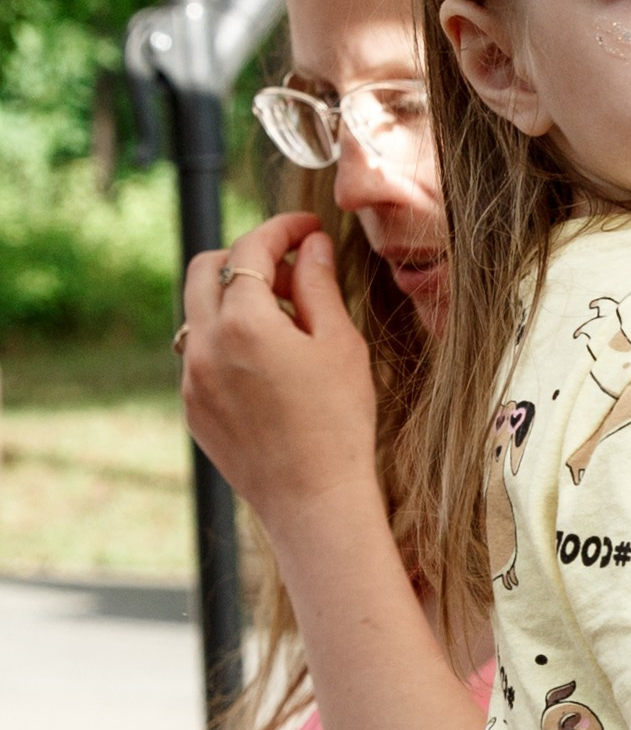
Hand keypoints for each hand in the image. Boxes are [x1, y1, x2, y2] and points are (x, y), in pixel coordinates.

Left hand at [178, 217, 378, 527]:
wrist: (314, 501)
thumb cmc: (339, 423)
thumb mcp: (340, 345)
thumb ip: (319, 286)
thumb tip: (311, 246)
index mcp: (244, 322)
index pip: (252, 249)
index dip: (282, 229)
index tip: (308, 229)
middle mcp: (204, 345)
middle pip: (206, 268)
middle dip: (245, 257)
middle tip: (290, 271)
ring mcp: (190, 379)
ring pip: (199, 314)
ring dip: (234, 302)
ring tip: (284, 324)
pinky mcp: (191, 408)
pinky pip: (200, 356)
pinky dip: (228, 343)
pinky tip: (269, 368)